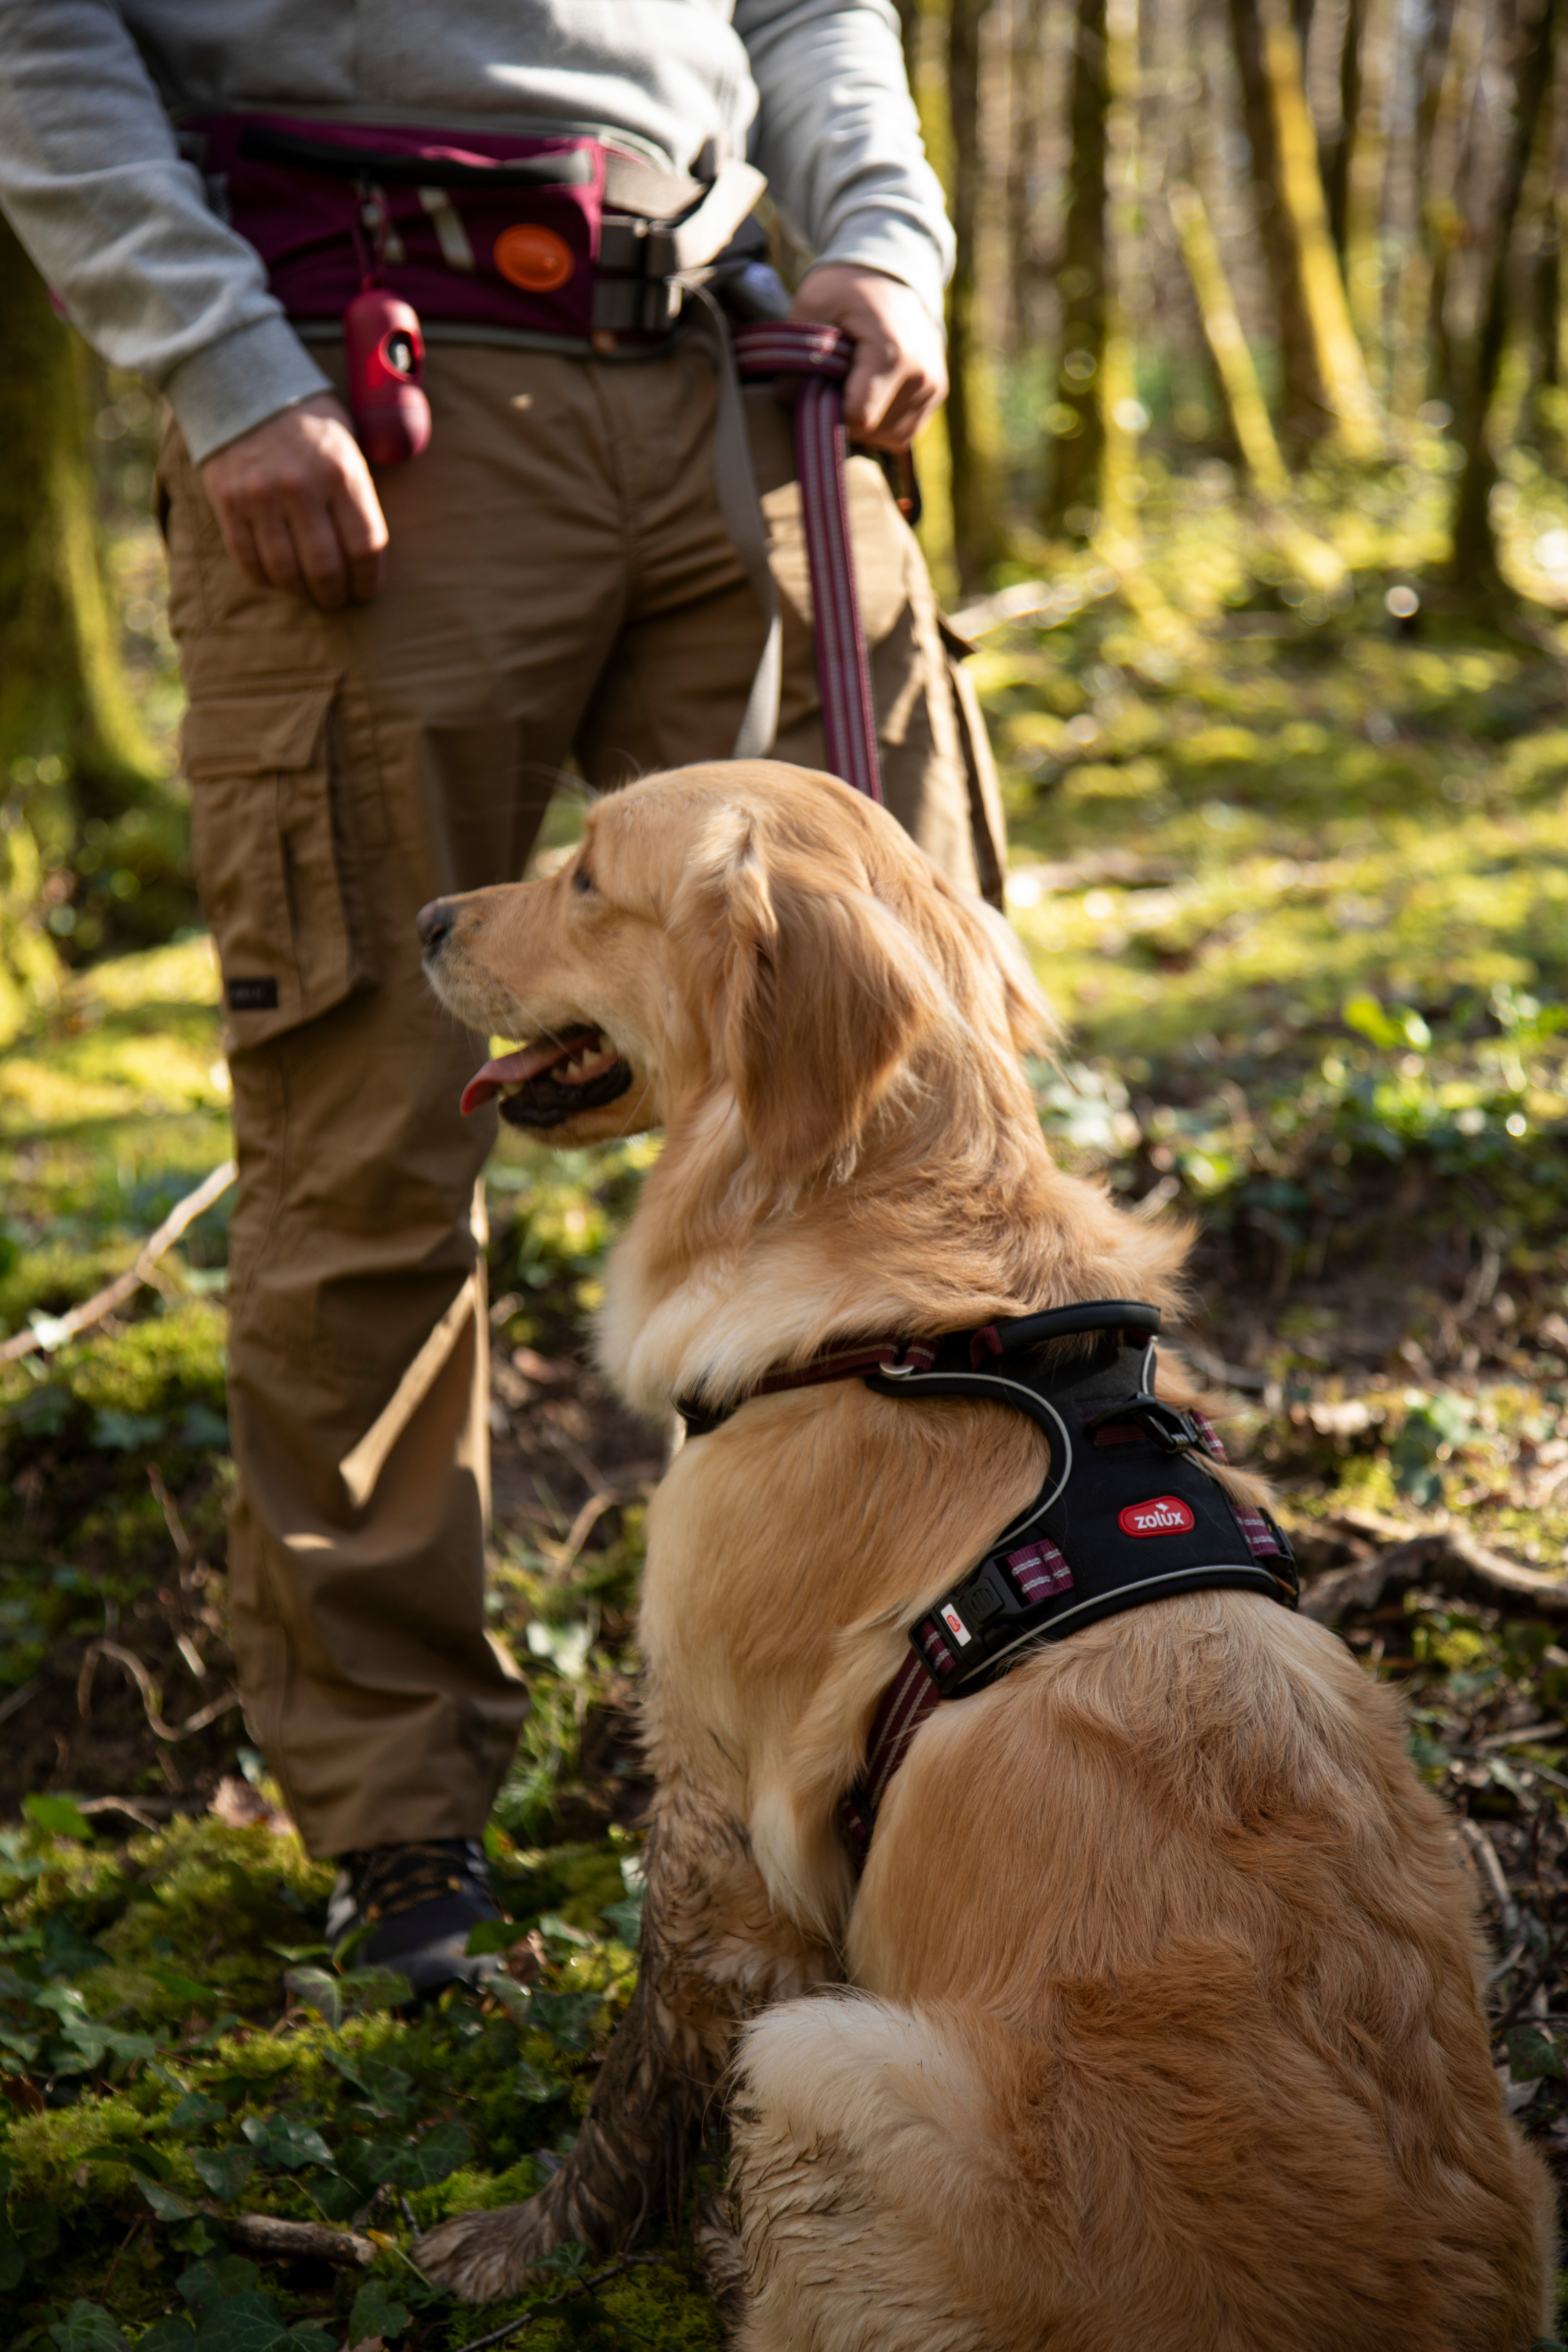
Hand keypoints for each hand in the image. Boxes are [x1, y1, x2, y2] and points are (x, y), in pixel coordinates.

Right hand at [200, 394, 388, 608]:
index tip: (367, 590)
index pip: (365, 546)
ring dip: (302, 592)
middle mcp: (301, 488)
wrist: (239, 383)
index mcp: (340, 472)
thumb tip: (371, 544)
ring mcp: (261, 497)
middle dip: (336, 594)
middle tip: (338, 599)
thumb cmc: (307, 418)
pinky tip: (278, 578)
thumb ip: (360, 488)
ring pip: (286, 571)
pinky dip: (267, 578)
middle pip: (325, 568)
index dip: (369, 579)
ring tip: (310, 593)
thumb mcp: (349, 439)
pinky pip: (249, 560)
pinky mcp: (228, 503)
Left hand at [787, 264, 947, 450]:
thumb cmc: (845, 289)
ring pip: (889, 437)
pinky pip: (904, 431)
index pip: (858, 419)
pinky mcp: (937, 393)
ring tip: (854, 381)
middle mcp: (922, 375)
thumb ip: (797, 356)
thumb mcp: (811, 307)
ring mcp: (934, 386)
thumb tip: (788, 400)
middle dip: (846, 415)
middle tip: (836, 379)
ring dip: (865, 420)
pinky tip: (871, 389)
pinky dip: (883, 420)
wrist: (889, 271)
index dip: (830, 412)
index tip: (819, 387)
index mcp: (893, 354)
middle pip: (873, 432)